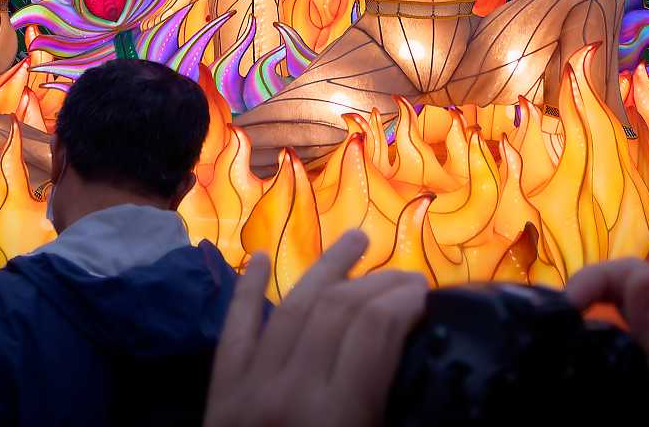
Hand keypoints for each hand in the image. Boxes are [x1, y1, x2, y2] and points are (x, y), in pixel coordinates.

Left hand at [204, 230, 428, 426]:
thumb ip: (393, 405)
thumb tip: (426, 359)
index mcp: (338, 413)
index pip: (375, 328)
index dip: (405, 300)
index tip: (427, 292)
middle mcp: (291, 389)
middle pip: (337, 310)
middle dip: (378, 283)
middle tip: (407, 277)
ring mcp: (250, 386)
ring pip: (291, 307)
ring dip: (326, 267)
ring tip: (357, 239)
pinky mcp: (222, 391)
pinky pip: (235, 329)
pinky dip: (247, 290)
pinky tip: (259, 257)